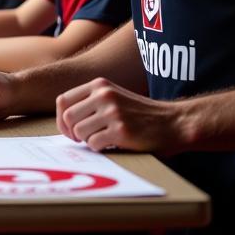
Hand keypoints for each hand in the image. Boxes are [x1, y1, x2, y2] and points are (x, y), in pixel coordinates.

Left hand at [56, 79, 183, 153]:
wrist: (174, 122)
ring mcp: (112, 112)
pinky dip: (99, 148)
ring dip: (87, 141)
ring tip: (102, 140)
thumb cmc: (141, 114)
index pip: (63, 100)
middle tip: (83, 140)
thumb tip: (63, 119)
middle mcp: (104, 95)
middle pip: (68, 118)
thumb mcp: (114, 96)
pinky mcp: (121, 131)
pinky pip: (94, 144)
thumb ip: (91, 101)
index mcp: (100, 85)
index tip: (69, 130)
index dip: (61, 119)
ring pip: (80, 132)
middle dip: (72, 133)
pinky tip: (112, 144)